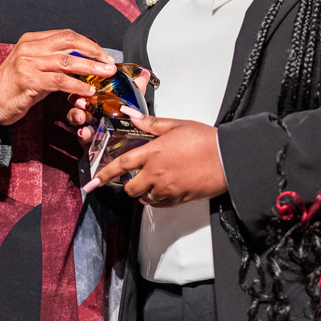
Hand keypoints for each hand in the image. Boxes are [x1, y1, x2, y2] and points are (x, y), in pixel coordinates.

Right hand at [0, 30, 114, 124]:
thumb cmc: (15, 86)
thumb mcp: (35, 67)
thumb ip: (56, 61)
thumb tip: (84, 62)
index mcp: (32, 40)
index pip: (66, 35)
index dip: (88, 43)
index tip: (103, 55)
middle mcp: (30, 47)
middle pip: (69, 42)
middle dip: (93, 52)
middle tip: (109, 63)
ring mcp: (28, 63)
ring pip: (67, 61)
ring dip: (90, 68)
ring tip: (105, 74)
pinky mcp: (29, 80)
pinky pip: (59, 81)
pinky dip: (76, 85)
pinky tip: (88, 90)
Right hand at [67, 67, 154, 143]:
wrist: (123, 141)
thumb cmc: (122, 119)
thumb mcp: (130, 103)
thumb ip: (136, 89)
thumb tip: (145, 75)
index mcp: (97, 98)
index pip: (85, 88)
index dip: (83, 86)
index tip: (87, 86)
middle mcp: (89, 109)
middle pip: (76, 101)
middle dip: (77, 100)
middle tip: (82, 103)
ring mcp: (86, 123)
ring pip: (74, 117)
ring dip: (76, 116)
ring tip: (81, 118)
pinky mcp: (85, 137)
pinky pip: (81, 134)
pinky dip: (82, 133)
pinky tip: (85, 132)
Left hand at [81, 116, 227, 206]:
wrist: (227, 158)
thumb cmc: (205, 140)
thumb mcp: (176, 125)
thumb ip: (150, 123)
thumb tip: (131, 115)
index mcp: (153, 153)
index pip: (121, 165)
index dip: (103, 174)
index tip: (93, 182)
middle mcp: (157, 174)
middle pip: (130, 188)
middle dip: (128, 184)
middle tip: (132, 178)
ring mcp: (168, 189)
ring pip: (145, 197)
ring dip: (144, 191)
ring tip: (153, 181)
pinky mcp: (179, 199)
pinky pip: (161, 205)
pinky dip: (157, 200)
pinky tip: (162, 190)